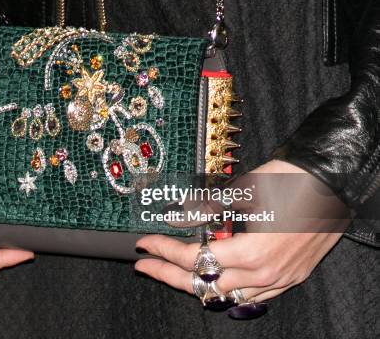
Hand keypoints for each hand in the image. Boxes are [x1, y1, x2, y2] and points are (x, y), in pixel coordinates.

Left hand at [134, 160, 349, 301]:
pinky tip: (213, 282)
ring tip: (172, 273)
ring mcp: (280, 279)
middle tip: (145, 266)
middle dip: (168, 275)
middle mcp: (264, 273)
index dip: (164, 250)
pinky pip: (252, 297)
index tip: (145, 244)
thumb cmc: (289, 180)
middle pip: (204, 284)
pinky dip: (228, 292)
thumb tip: (177, 216)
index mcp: (250, 252)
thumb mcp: (241, 191)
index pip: (194, 258)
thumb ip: (206, 210)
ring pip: (226, 296)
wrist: (333, 181)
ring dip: (196, 285)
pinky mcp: (291, 277)